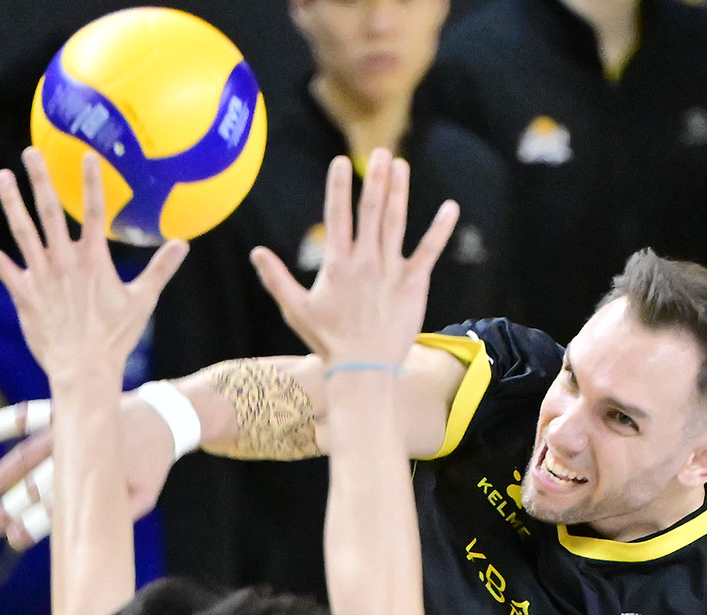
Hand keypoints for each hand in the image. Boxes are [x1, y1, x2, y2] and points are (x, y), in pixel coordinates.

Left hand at [0, 147, 187, 383]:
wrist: (84, 368)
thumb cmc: (115, 337)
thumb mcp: (143, 300)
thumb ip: (161, 268)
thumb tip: (183, 244)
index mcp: (93, 260)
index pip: (93, 213)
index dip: (92, 182)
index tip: (88, 156)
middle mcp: (64, 262)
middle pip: (50, 212)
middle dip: (40, 180)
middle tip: (31, 152)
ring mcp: (41, 276)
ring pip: (22, 231)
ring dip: (11, 202)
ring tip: (2, 176)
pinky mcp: (23, 294)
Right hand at [0, 390, 175, 548]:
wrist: (163, 417)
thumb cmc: (150, 463)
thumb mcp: (143, 495)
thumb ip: (119, 514)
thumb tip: (86, 537)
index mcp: (99, 477)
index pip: (59, 505)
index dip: (35, 524)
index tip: (14, 539)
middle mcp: (80, 453)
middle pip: (39, 483)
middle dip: (14, 506)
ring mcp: (71, 430)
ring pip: (29, 453)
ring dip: (4, 473)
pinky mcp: (67, 412)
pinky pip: (34, 413)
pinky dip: (11, 420)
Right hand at [250, 149, 458, 369]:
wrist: (363, 369)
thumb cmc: (328, 341)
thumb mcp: (295, 309)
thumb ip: (276, 278)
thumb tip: (256, 252)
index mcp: (337, 264)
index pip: (337, 216)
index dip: (338, 187)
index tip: (340, 162)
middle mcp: (365, 261)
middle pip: (371, 210)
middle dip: (375, 178)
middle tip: (380, 153)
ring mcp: (391, 270)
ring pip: (396, 222)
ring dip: (400, 191)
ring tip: (400, 165)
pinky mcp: (413, 284)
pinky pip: (429, 251)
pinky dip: (440, 229)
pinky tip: (450, 207)